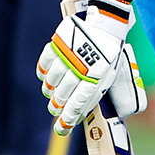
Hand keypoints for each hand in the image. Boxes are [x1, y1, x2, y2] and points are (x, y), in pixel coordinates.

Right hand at [36, 0, 147, 134]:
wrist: (106, 26)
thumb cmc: (109, 56)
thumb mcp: (111, 77)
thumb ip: (100, 95)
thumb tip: (90, 115)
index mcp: (95, 78)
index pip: (77, 105)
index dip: (68, 119)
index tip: (61, 129)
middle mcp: (79, 69)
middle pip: (62, 95)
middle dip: (57, 106)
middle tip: (55, 109)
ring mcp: (66, 56)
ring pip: (51, 81)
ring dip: (51, 90)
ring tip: (52, 93)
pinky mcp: (57, 44)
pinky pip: (44, 64)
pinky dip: (43, 73)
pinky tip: (46, 77)